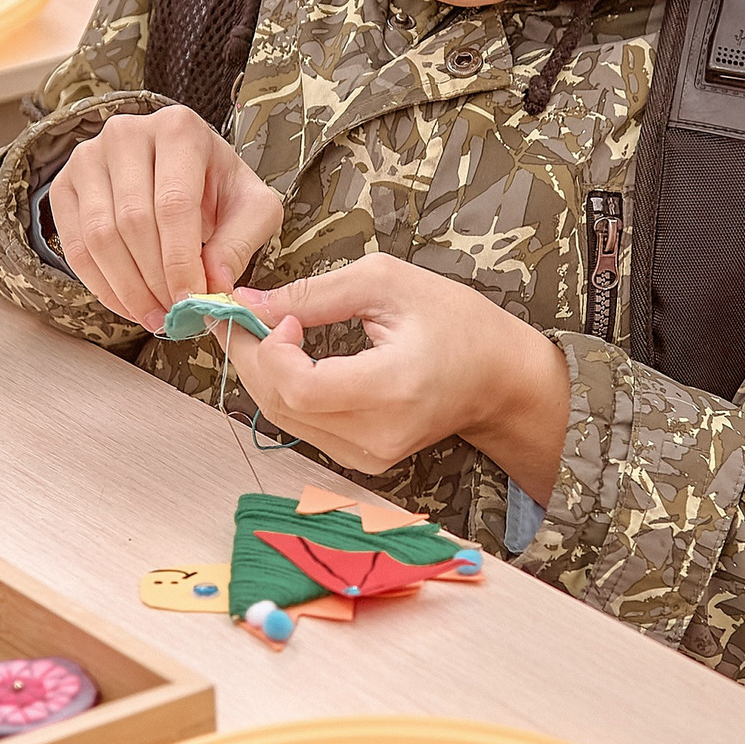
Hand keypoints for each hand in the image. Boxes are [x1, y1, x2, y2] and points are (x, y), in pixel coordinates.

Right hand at [49, 106, 283, 330]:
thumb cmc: (219, 187)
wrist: (184, 168)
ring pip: (99, 236)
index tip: (190, 302)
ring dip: (126, 289)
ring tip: (153, 315)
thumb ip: (238, 244)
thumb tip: (214, 288)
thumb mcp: (251, 208)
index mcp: (178, 129)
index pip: (173, 204)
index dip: (180, 261)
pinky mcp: (65, 184)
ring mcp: (88, 156)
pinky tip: (126, 303)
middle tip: (173, 317)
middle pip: (133, 222)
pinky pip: (74, 245)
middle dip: (154, 280)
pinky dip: (99, 284)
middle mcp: (127, 133)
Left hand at [229, 255, 571, 499]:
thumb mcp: (385, 283)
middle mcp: (377, 435)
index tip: (282, 315)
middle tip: (244, 316)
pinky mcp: (362, 460)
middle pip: (282, 405)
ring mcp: (369, 456)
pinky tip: (286, 359)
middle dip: (251, 357)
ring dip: (263, 374)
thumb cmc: (455, 321)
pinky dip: (284, 391)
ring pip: (284, 419)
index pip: (300, 386)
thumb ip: (313, 293)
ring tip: (262, 331)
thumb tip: (248, 301)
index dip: (271, 350)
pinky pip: (302, 427)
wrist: (499, 377)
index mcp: (392, 388)